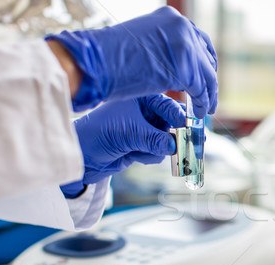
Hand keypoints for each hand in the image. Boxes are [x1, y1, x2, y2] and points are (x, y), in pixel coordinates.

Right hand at [46, 6, 216, 117]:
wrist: (94, 62)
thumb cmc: (111, 58)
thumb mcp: (145, 45)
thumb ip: (166, 49)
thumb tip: (180, 65)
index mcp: (172, 18)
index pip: (199, 41)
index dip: (205, 63)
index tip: (206, 78)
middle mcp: (182, 27)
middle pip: (206, 58)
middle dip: (209, 81)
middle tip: (209, 99)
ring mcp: (185, 45)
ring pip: (206, 76)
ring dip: (207, 96)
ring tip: (205, 110)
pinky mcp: (183, 66)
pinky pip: (200, 89)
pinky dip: (201, 103)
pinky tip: (198, 112)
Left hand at [61, 94, 183, 197]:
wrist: (82, 156)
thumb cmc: (99, 133)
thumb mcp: (129, 134)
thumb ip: (155, 139)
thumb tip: (175, 146)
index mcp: (141, 99)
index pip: (169, 105)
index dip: (181, 117)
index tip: (191, 128)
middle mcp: (146, 111)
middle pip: (173, 123)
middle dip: (177, 135)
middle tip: (192, 142)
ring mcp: (146, 128)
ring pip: (167, 141)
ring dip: (156, 149)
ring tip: (138, 150)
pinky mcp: (144, 144)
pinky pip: (159, 153)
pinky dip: (149, 156)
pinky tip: (133, 155)